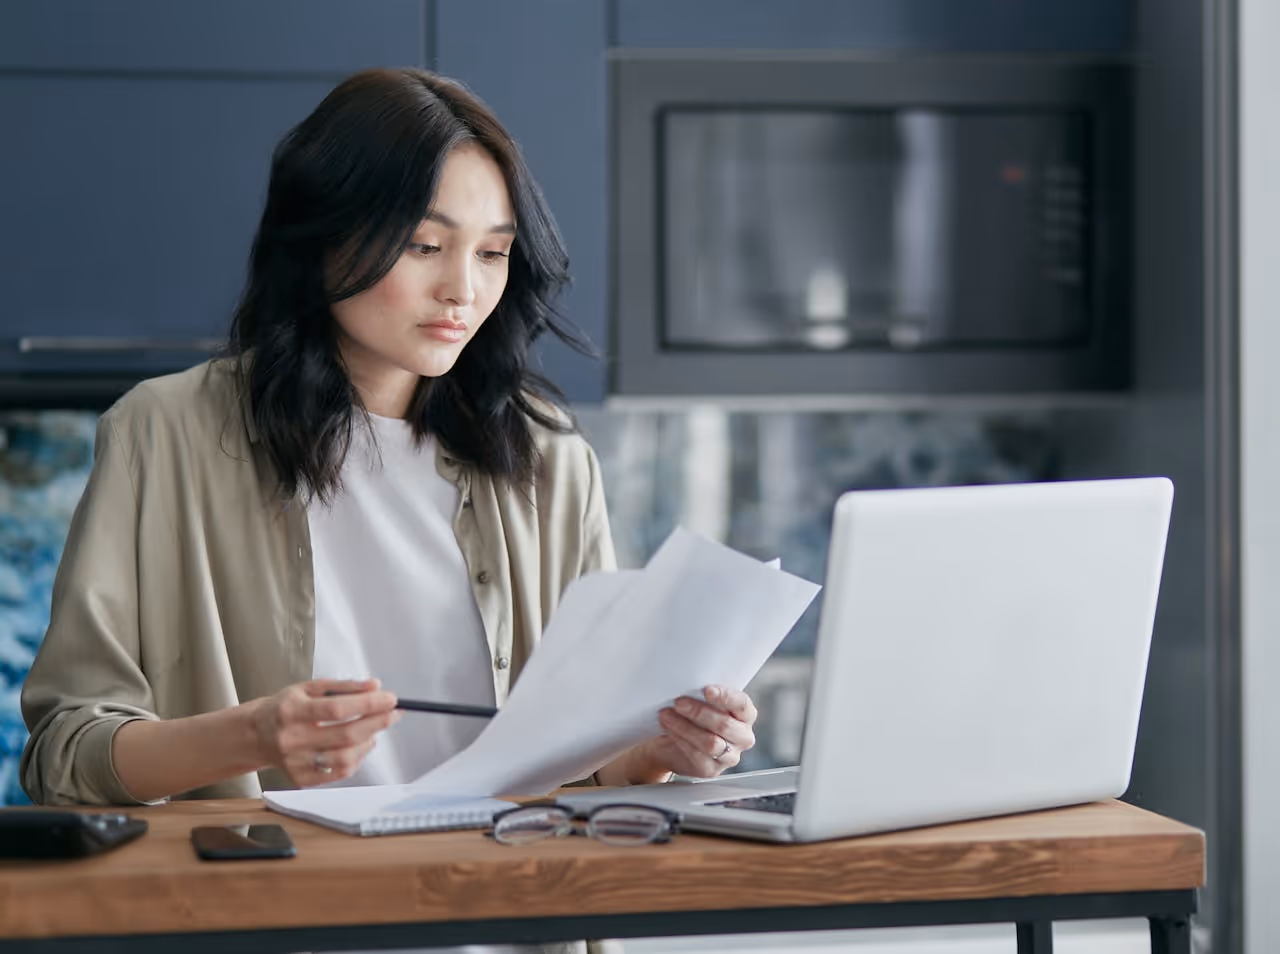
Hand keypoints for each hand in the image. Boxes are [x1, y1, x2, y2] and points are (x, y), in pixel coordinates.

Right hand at [248, 678, 400, 786]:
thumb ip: (344, 686)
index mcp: (292, 710)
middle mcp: (291, 738)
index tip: (390, 699)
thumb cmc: (287, 707)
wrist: (256, 734)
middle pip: (345, 735)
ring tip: (374, 730)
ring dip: (368, 742)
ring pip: (344, 758)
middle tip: (394, 713)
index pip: (337, 709)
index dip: (368, 704)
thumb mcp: (309, 687)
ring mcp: (295, 762)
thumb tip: (375, 686)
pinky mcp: (300, 778)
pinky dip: (357, 759)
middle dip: (377, 723)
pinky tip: (360, 746)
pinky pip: (338, 773)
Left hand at [640, 685, 757, 779]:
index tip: (706, 690)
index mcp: (745, 715)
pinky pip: (697, 756)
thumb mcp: (701, 701)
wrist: (672, 743)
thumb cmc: (692, 717)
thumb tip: (690, 684)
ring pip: (710, 743)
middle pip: (725, 725)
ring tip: (667, 715)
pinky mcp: (711, 769)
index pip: (742, 704)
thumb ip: (703, 695)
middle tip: (678, 702)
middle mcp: (742, 737)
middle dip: (699, 712)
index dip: (725, 697)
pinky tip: (669, 730)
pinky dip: (680, 740)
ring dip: (685, 727)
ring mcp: (729, 756)